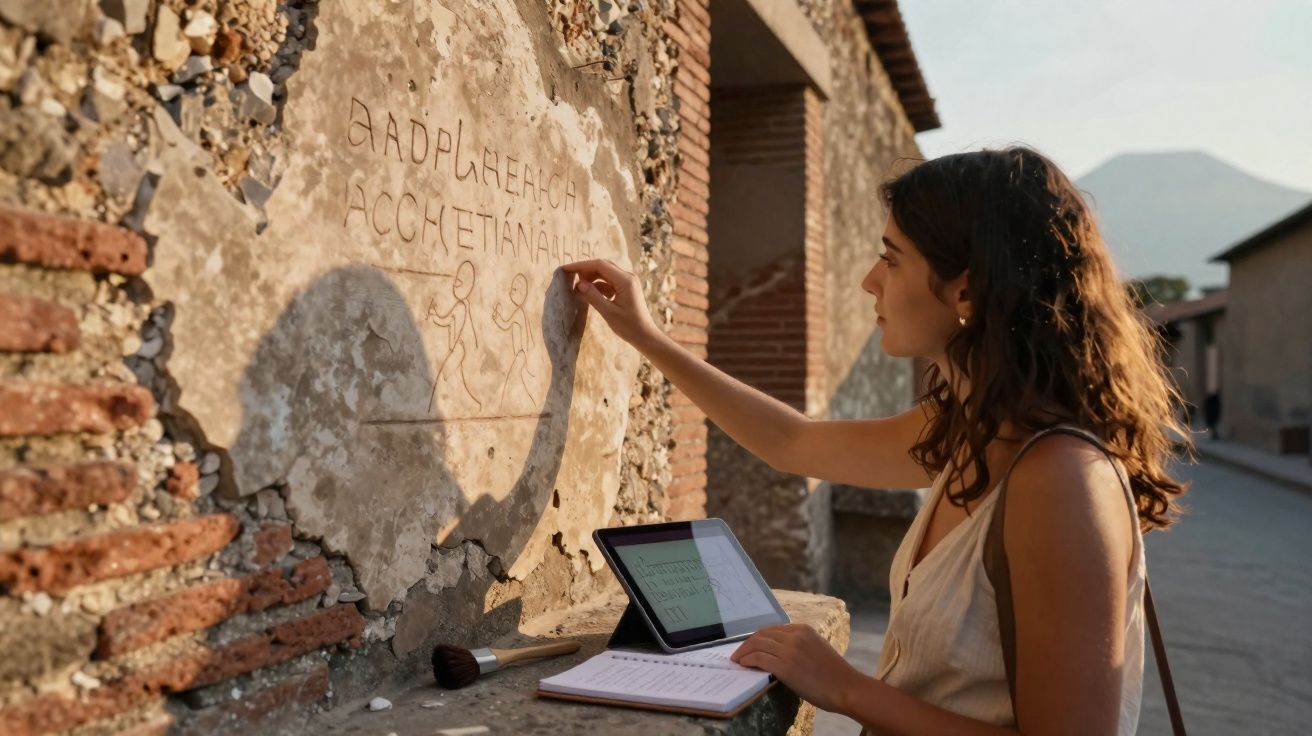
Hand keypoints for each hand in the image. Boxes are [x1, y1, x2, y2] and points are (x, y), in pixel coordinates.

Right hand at [561, 259, 659, 346]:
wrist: (645, 336)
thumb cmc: (629, 327)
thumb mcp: (608, 312)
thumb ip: (593, 296)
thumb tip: (580, 284)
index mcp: (625, 280)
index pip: (600, 265)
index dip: (581, 265)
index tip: (566, 269)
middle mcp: (628, 277)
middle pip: (603, 266)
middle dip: (586, 270)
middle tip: (570, 277)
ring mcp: (628, 282)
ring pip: (606, 273)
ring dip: (592, 278)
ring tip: (580, 288)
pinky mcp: (627, 288)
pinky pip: (610, 281)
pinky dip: (599, 285)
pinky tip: (592, 294)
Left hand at [730, 623, 869, 714]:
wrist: (846, 687)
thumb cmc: (834, 674)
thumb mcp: (817, 648)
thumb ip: (800, 645)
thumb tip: (779, 652)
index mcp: (803, 629)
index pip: (772, 629)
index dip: (757, 637)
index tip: (750, 645)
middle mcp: (795, 636)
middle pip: (762, 634)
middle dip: (747, 643)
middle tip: (738, 653)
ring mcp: (789, 650)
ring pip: (757, 644)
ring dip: (743, 652)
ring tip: (737, 660)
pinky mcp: (785, 666)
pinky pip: (759, 658)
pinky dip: (747, 660)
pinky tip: (743, 665)